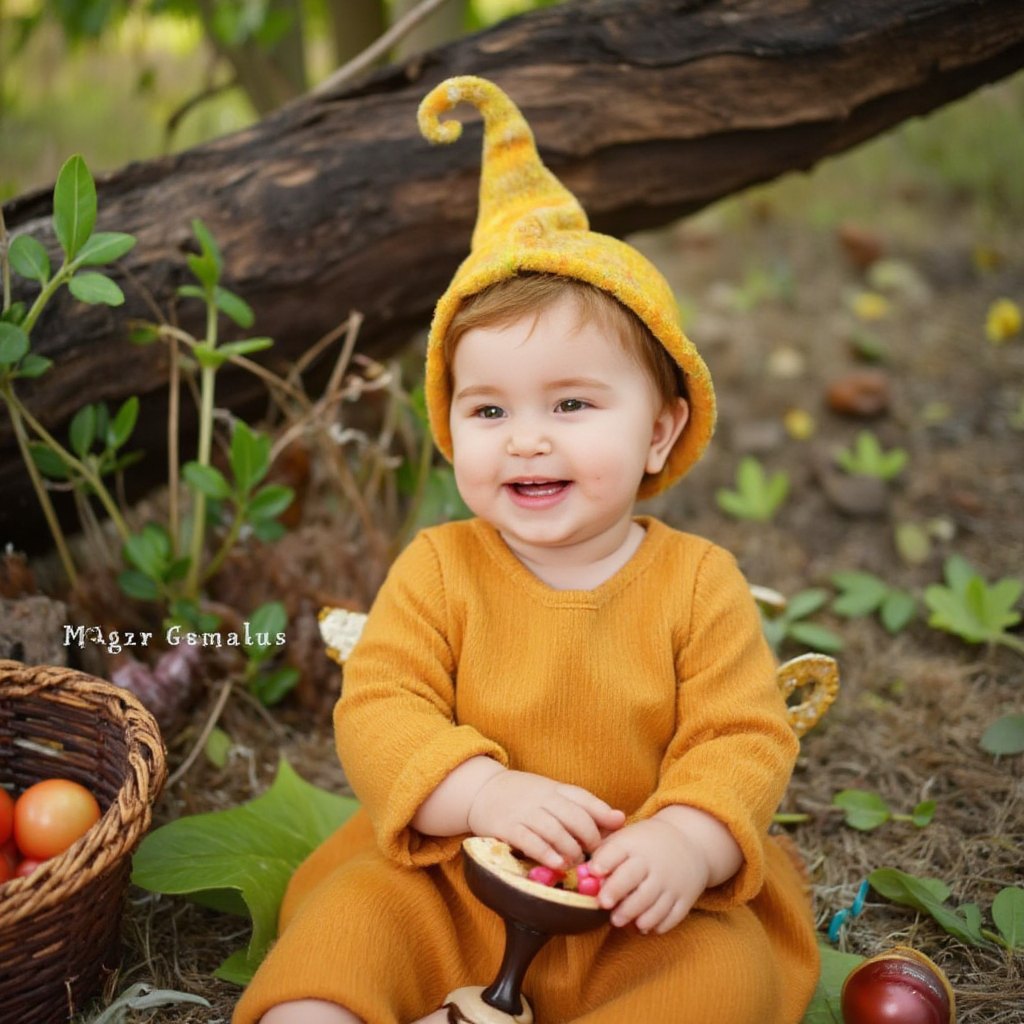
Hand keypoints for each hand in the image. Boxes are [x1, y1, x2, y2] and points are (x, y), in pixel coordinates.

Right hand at [467, 770, 624, 869]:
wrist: (482, 790)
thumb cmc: (524, 796)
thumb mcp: (553, 794)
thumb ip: (585, 807)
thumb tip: (621, 819)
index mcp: (556, 789)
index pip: (585, 800)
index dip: (603, 817)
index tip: (614, 834)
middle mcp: (543, 798)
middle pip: (575, 817)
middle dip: (590, 838)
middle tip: (595, 855)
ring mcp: (525, 812)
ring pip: (555, 831)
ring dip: (571, 850)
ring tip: (576, 863)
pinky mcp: (508, 827)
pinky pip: (530, 841)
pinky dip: (546, 854)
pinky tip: (557, 865)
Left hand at [587, 818, 711, 934]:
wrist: (687, 841)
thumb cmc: (644, 845)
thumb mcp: (624, 839)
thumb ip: (602, 854)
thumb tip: (582, 875)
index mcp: (634, 844)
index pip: (617, 851)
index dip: (605, 861)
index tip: (595, 871)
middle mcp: (653, 863)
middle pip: (634, 878)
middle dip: (616, 892)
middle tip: (603, 904)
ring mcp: (671, 882)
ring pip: (652, 902)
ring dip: (634, 915)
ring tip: (618, 921)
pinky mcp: (684, 898)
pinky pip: (671, 916)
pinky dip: (657, 924)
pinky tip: (643, 926)